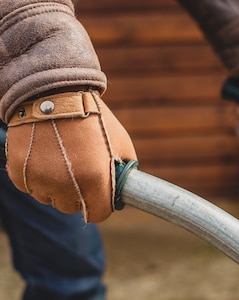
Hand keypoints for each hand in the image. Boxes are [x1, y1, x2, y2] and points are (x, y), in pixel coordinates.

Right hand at [6, 90, 136, 222]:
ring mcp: (39, 180)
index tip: (100, 198)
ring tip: (62, 158)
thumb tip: (124, 188)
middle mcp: (65, 186)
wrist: (55, 93)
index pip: (98, 214)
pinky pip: (31, 187)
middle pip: (72, 208)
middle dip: (79, 196)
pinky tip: (46, 155)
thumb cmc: (93, 116)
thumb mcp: (121, 141)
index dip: (101, 206)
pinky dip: (39, 177)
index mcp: (94, 179)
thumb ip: (124, 170)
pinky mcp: (19, 172)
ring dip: (57, 186)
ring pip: (50, 198)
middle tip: (80, 172)